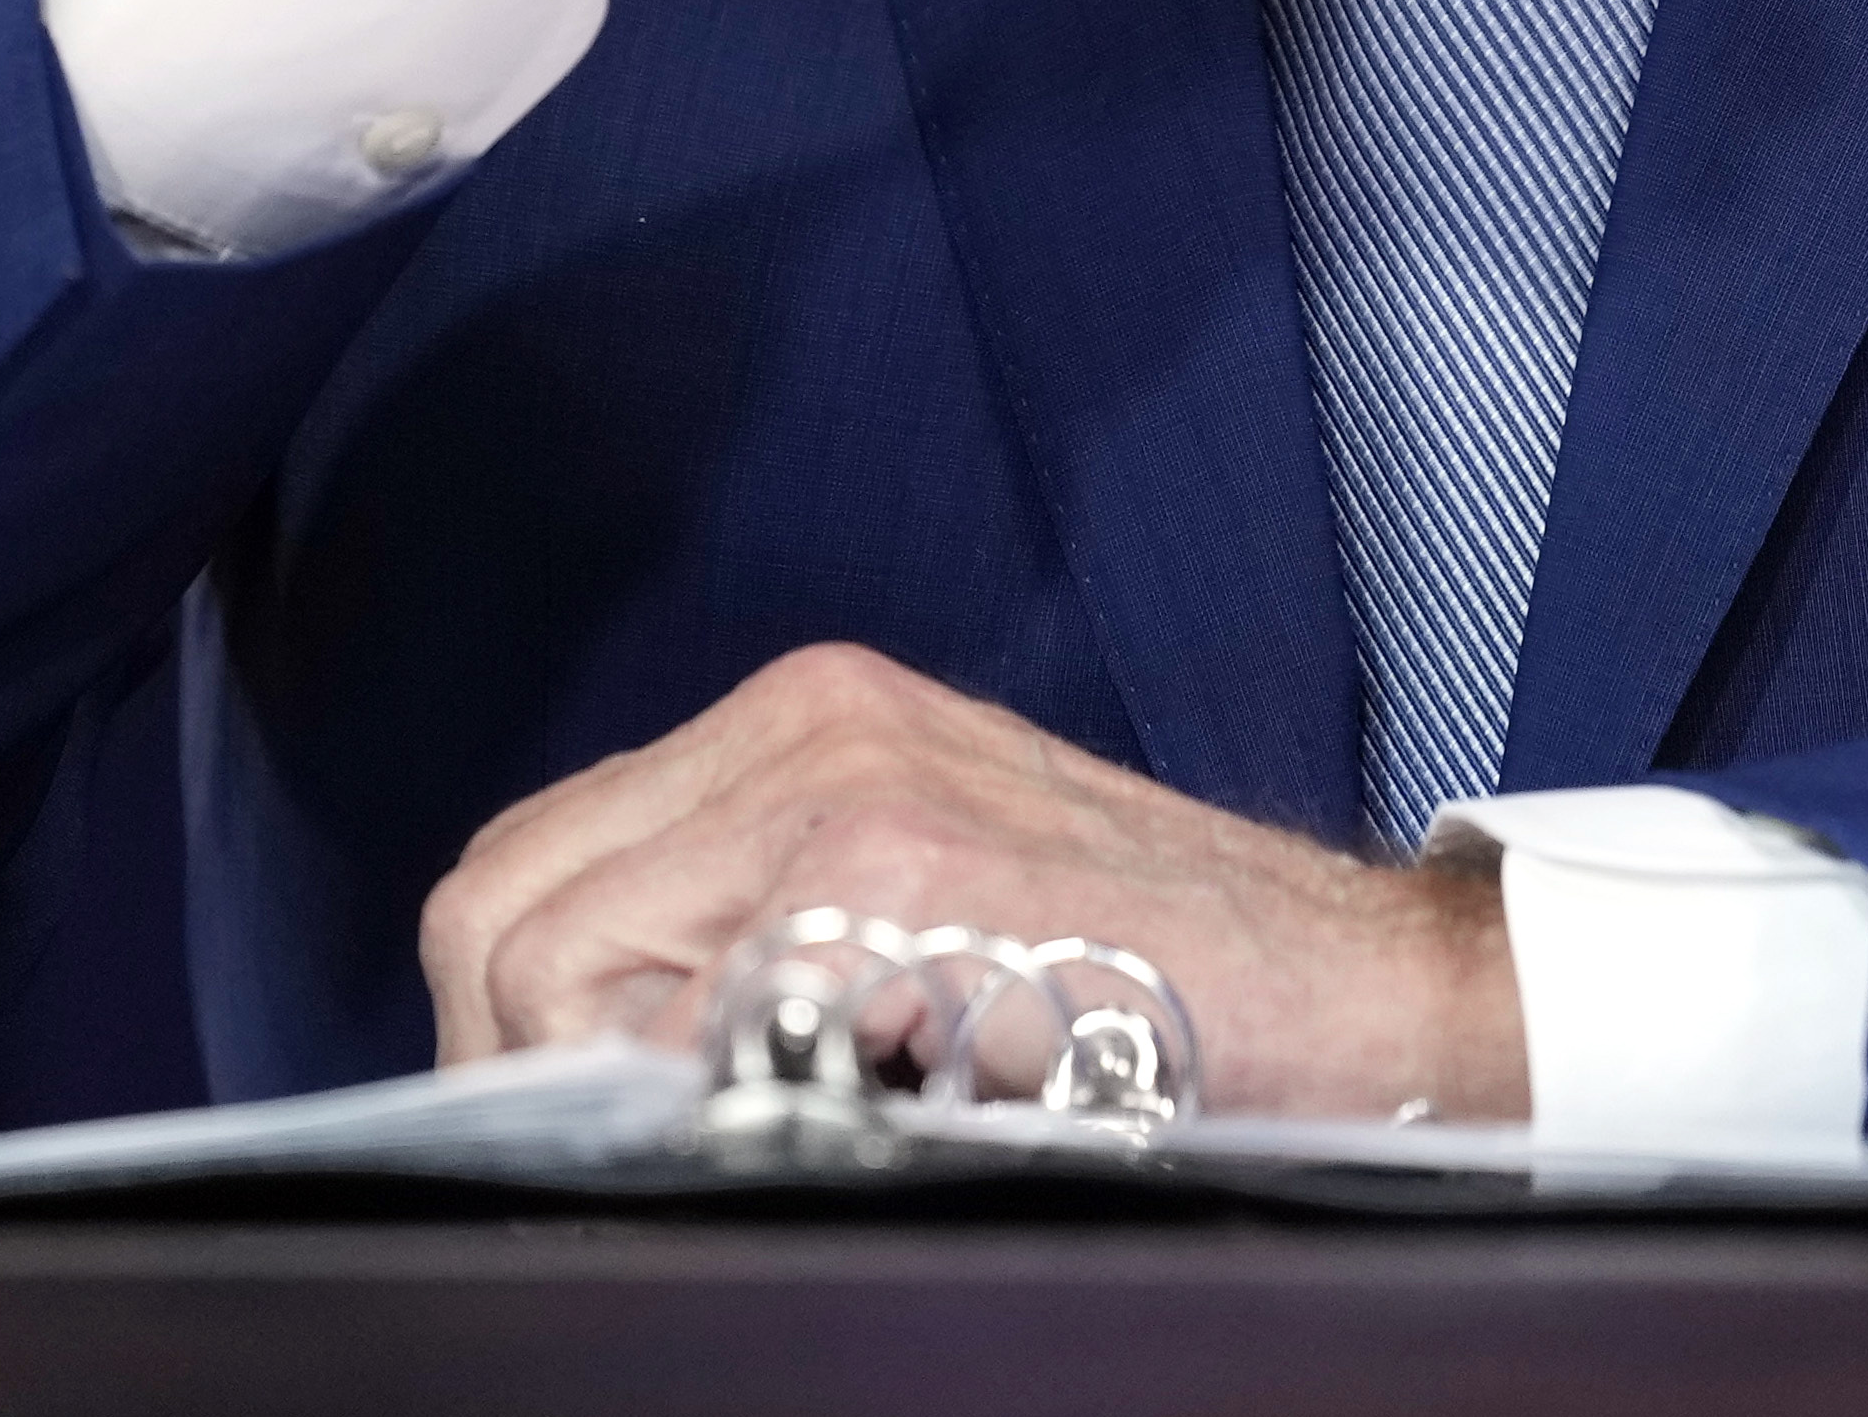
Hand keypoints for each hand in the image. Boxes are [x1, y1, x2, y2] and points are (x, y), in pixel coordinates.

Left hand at [420, 643, 1526, 1120]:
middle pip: (499, 897)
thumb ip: (762, 934)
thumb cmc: (1169, 991)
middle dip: (514, 1050)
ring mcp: (847, 780)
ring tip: (744, 1123)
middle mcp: (808, 719)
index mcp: (805, 721)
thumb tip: (583, 1055)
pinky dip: (709, 1093)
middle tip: (618, 1147)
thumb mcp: (934, 914)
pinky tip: (828, 1114)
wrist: (1369, 1005)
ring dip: (602, 1076)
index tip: (579, 1114)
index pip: (534, 862)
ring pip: (548, 950)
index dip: (518, 1014)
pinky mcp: (898, 867)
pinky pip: (686, 1011)